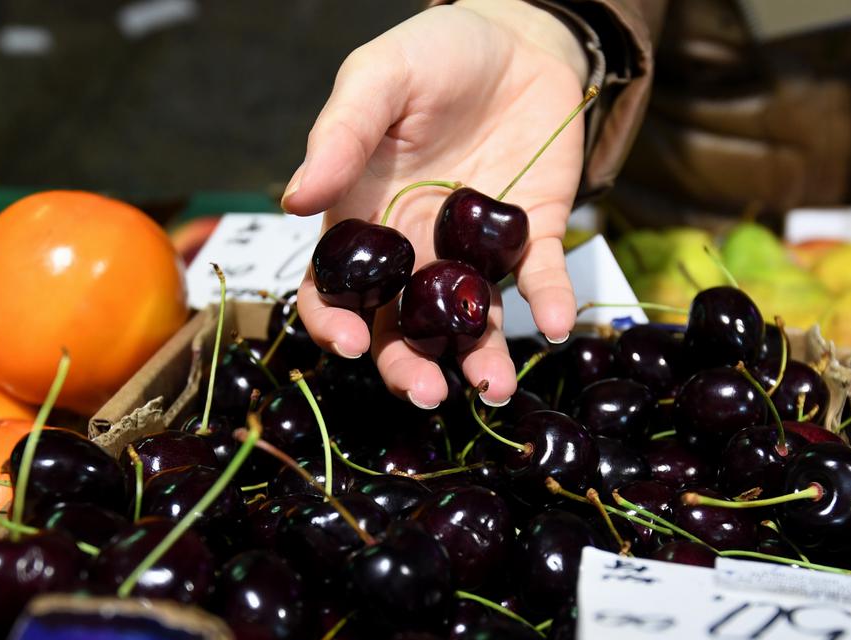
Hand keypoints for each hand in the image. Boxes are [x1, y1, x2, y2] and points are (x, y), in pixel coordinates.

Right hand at [281, 0, 587, 408]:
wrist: (516, 36)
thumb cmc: (433, 55)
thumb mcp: (379, 80)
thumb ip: (340, 136)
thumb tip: (293, 200)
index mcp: (363, 218)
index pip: (336, 288)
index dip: (335, 322)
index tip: (348, 343)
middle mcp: (415, 249)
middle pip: (401, 325)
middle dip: (410, 365)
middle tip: (428, 392)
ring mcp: (474, 250)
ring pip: (471, 320)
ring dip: (480, 358)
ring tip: (494, 385)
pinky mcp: (531, 237)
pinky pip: (540, 279)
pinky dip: (550, 302)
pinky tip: (557, 323)